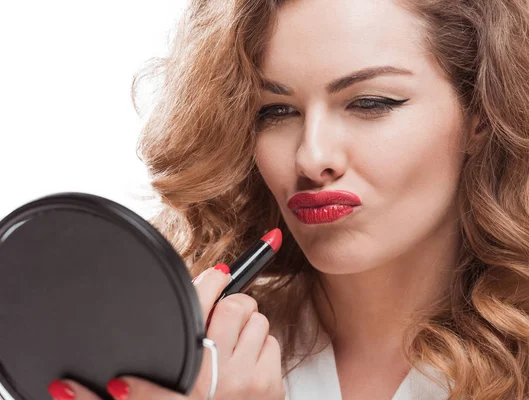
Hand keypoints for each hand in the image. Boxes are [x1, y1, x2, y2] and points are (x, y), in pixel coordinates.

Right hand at [47, 264, 285, 399]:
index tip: (216, 274)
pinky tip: (245, 363)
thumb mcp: (152, 399)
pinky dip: (261, 348)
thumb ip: (117, 393)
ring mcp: (249, 380)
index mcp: (184, 377)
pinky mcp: (270, 385)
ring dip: (247, 329)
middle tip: (222, 316)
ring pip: (259, 321)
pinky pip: (272, 343)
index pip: (195, 310)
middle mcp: (218, 377)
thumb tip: (65, 388)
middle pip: (237, 306)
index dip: (206, 286)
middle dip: (232, 306)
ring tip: (231, 347)